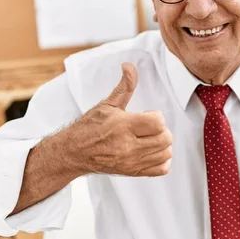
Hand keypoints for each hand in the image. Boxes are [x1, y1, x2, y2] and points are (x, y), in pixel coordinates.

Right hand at [66, 62, 172, 176]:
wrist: (73, 152)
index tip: (148, 116)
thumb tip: (129, 66)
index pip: (158, 122)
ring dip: (163, 144)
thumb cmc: (89, 127)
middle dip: (162, 129)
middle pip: (165, 138)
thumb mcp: (107, 104)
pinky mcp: (132, 172)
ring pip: (166, 153)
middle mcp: (128, 146)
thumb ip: (124, 86)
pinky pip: (161, 169)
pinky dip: (163, 160)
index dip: (157, 116)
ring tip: (151, 138)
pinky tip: (153, 151)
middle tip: (150, 127)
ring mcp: (131, 161)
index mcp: (122, 126)